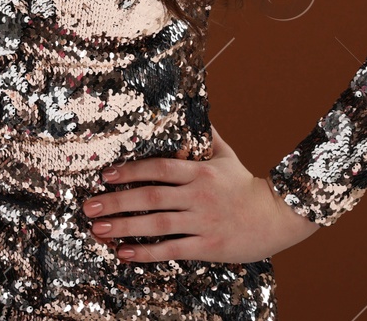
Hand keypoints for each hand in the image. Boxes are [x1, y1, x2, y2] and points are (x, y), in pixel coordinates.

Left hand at [81, 125, 321, 264]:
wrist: (278, 216)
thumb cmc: (247, 186)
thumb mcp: (227, 156)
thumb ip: (207, 137)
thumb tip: (194, 112)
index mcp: (200, 171)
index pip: (158, 168)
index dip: (130, 171)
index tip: (104, 175)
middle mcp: (198, 194)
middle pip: (150, 196)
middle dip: (116, 201)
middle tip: (88, 205)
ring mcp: (202, 221)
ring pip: (156, 223)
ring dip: (124, 227)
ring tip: (98, 229)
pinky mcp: (207, 246)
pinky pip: (171, 249)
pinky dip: (146, 252)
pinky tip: (125, 253)